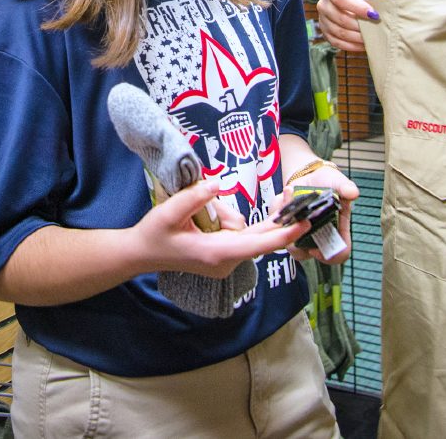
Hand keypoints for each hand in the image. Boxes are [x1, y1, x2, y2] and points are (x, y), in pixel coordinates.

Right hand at [135, 181, 306, 277]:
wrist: (141, 254)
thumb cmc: (154, 233)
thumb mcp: (169, 212)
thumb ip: (194, 197)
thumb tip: (217, 183)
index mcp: (217, 252)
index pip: (258, 244)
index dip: (283, 234)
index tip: (304, 224)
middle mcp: (226, 261)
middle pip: (259, 237)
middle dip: (275, 218)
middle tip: (290, 193)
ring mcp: (225, 261)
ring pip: (245, 232)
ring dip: (228, 216)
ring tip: (198, 215)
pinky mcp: (222, 257)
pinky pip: (237, 235)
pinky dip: (228, 222)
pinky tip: (204, 217)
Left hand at [274, 166, 358, 264]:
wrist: (309, 176)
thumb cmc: (328, 182)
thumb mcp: (338, 181)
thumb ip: (345, 187)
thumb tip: (352, 193)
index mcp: (337, 230)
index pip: (338, 254)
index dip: (330, 257)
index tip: (317, 248)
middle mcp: (318, 236)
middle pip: (307, 254)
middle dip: (298, 241)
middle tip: (296, 220)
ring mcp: (300, 233)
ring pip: (289, 244)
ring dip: (287, 222)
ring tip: (291, 197)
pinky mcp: (285, 225)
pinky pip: (276, 226)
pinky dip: (280, 209)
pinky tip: (287, 193)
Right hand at [316, 0, 380, 51]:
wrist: (351, 0)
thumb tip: (373, 12)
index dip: (357, 8)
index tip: (374, 15)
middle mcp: (323, 4)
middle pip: (340, 18)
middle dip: (360, 25)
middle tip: (376, 28)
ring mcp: (322, 19)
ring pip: (339, 32)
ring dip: (357, 37)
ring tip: (372, 38)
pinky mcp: (325, 32)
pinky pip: (337, 42)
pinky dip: (352, 45)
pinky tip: (364, 44)